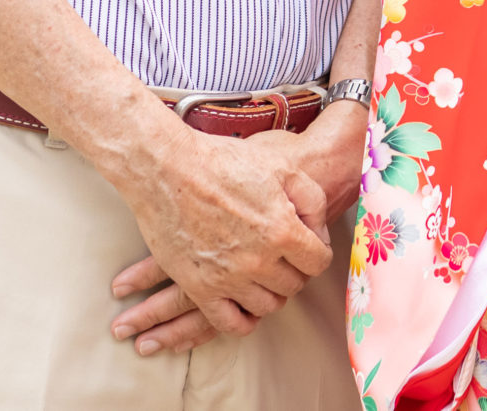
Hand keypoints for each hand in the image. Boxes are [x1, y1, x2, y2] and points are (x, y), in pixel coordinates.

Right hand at [109, 127, 331, 349]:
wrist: (167, 168)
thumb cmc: (224, 162)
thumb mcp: (282, 167)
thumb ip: (312, 201)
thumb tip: (319, 235)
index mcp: (282, 230)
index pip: (319, 262)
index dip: (316, 252)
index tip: (306, 245)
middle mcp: (258, 260)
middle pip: (294, 285)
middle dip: (294, 270)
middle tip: (282, 256)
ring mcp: (228, 278)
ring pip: (268, 306)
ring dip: (271, 292)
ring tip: (263, 273)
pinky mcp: (199, 288)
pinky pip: (231, 323)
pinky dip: (244, 320)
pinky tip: (244, 301)